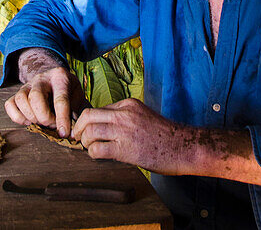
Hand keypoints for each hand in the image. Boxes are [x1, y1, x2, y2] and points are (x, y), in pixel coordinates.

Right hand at [4, 49, 89, 137]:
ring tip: (40, 123)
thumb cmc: (70, 92)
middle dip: (44, 117)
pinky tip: (28, 121)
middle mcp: (42, 78)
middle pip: (36, 97)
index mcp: (60, 77)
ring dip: (30, 117)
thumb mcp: (78, 98)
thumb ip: (77, 114)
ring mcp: (28, 84)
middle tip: (52, 125)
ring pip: (21, 99)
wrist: (57, 79)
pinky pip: (10, 104)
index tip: (64, 133)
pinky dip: (17, 117)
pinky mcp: (18, 92)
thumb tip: (71, 135)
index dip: (62, 119)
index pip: (60, 99)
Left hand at [71, 98, 199, 174]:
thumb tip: (106, 126)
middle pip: (88, 115)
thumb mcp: (143, 116)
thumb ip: (125, 118)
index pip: (99, 108)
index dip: (89, 120)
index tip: (86, 130)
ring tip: (88, 147)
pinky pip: (98, 149)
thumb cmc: (164, 136)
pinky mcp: (125, 149)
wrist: (183, 147)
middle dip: (79, 127)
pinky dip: (92, 153)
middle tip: (77, 137)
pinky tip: (97, 156)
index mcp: (128, 104)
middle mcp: (124, 113)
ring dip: (85, 141)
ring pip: (90, 130)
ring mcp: (124, 130)